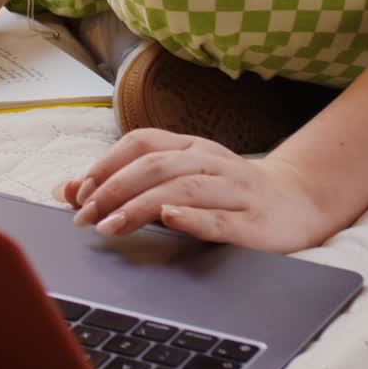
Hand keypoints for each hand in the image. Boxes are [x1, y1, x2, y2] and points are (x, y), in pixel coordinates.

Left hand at [59, 129, 333, 252]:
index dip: (107, 163)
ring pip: (183, 189)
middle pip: (157, 166)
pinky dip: (193, 217)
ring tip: (110, 225)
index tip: (77, 191)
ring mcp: (235, 189)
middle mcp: (212, 161)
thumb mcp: (180, 181)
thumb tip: (66, 191)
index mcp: (192, 148)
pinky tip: (171, 220)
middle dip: (114, 189)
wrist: (300, 203)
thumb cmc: (229, 194)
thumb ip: (128, 184)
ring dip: (141, 206)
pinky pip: (221, 217)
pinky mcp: (254, 221)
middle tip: (84, 216)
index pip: (142, 143)